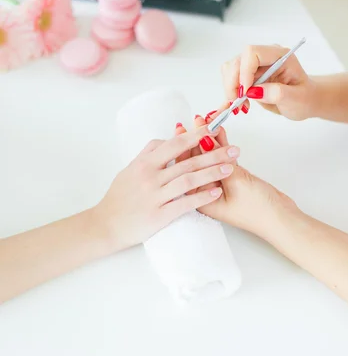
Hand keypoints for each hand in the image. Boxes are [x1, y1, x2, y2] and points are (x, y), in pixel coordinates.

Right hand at [93, 125, 238, 250]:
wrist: (105, 225)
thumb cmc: (118, 198)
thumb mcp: (129, 170)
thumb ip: (147, 155)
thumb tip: (164, 139)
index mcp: (144, 163)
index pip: (174, 144)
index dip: (196, 136)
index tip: (213, 130)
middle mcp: (150, 177)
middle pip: (187, 161)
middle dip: (214, 154)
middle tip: (234, 150)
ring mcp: (154, 196)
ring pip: (189, 180)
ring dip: (212, 173)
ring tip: (230, 168)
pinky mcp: (159, 215)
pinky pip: (184, 204)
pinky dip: (201, 197)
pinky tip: (216, 192)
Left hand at [183, 116, 297, 239]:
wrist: (282, 218)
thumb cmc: (258, 209)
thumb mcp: (236, 183)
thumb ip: (218, 161)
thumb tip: (203, 139)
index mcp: (201, 199)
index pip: (187, 169)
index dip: (184, 147)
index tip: (183, 129)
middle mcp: (207, 192)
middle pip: (197, 162)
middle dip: (197, 140)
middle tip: (197, 119)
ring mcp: (220, 185)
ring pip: (211, 159)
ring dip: (211, 140)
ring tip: (207, 119)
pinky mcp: (233, 180)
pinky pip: (224, 160)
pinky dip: (223, 146)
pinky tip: (220, 130)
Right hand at [221, 44, 317, 120]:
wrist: (304, 100)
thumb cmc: (304, 98)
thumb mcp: (296, 99)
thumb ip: (277, 93)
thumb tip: (254, 91)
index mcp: (279, 56)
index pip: (253, 53)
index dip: (244, 72)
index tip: (245, 92)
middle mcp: (265, 56)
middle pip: (238, 61)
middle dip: (234, 83)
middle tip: (238, 103)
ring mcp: (255, 65)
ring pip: (230, 69)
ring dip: (231, 88)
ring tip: (242, 105)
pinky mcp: (248, 74)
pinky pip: (231, 78)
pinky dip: (231, 91)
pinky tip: (239, 103)